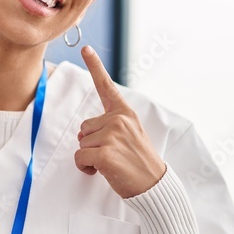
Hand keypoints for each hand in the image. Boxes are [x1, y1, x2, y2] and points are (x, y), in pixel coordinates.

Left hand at [76, 45, 166, 198]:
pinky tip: (102, 172)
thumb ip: (111, 127)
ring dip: (89, 158)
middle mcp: (118, 120)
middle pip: (84, 128)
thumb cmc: (138, 163)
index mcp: (125, 113)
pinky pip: (80, 157)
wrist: (154, 185)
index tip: (85, 48)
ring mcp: (112, 135)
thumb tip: (83, 133)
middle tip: (113, 155)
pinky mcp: (105, 153)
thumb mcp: (130, 136)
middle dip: (92, 144)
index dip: (95, 66)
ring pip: (81, 144)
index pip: (106, 87)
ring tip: (111, 164)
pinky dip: (85, 168)